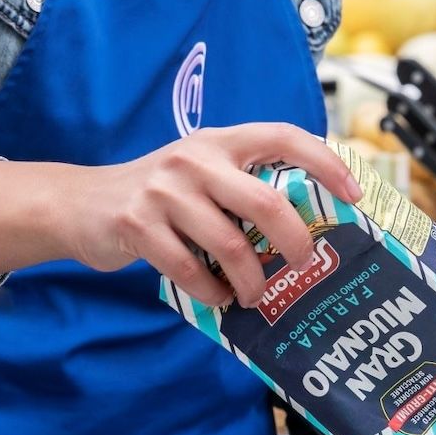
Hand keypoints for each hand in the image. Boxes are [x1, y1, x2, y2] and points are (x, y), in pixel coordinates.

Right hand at [0, 124, 361, 306]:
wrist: (82, 204)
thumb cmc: (161, 197)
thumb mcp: (203, 175)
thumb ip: (244, 187)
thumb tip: (308, 227)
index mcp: (220, 141)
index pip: (283, 136)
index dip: (324, 162)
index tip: (353, 194)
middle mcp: (194, 158)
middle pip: (264, 202)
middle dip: (292, 243)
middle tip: (302, 265)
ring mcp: (164, 191)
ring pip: (229, 245)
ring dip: (251, 281)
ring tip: (254, 296)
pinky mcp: (137, 225)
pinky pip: (190, 270)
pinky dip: (211, 293)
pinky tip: (216, 298)